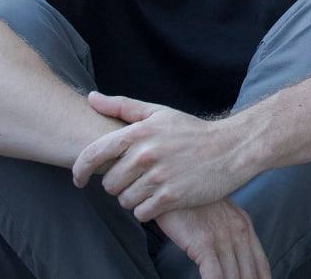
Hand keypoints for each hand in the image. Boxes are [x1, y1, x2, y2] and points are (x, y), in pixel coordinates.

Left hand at [72, 94, 253, 218]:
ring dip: (133, 199)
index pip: (93, 154)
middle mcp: (147, 153)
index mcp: (140, 132)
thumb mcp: (159, 114)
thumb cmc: (192, 132)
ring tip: (149, 188)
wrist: (232, 149)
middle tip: (135, 179)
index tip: (78, 179)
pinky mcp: (171, 197)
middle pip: (109, 183)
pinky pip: (141, 213)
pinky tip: (158, 200)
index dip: (79, 169)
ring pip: (125, 200)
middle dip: (118, 184)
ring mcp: (159, 176)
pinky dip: (146, 210)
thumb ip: (122, 107)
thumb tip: (90, 97)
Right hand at [156, 199, 270, 278]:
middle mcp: (239, 232)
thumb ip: (225, 233)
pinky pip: (214, 275)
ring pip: (235, 278)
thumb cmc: (187, 198)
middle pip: (251, 275)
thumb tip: (225, 257)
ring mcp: (223, 237)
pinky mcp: (204, 242)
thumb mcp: (214, 214)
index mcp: (244, 226)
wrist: (171, 177)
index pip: (261, 265)